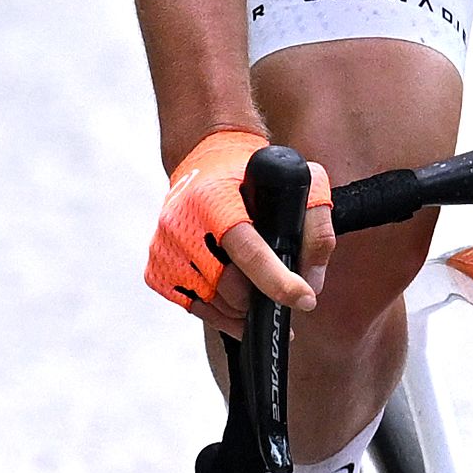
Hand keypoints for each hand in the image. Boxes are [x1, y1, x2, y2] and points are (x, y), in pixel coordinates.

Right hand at [147, 125, 326, 319]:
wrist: (206, 160)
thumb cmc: (253, 174)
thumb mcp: (296, 182)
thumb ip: (315, 229)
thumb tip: (311, 283)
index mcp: (215, 199)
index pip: (248, 250)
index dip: (278, 281)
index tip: (304, 298)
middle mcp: (182, 223)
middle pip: (229, 286)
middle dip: (260, 297)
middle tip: (279, 292)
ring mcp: (165, 248)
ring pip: (212, 303)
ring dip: (240, 308)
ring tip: (257, 295)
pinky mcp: (157, 268)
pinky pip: (193, 307)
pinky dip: (219, 312)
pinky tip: (234, 300)